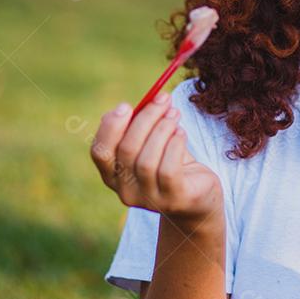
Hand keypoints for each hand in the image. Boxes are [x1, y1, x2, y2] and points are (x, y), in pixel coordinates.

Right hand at [90, 92, 221, 226]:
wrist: (199, 195)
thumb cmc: (171, 162)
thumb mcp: (153, 143)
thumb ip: (142, 127)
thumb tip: (145, 101)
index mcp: (113, 175)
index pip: (100, 152)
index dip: (110, 127)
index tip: (127, 105)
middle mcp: (125, 191)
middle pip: (126, 150)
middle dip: (146, 119)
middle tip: (163, 99)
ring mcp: (149, 199)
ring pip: (146, 160)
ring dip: (162, 129)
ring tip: (175, 114)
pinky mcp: (173, 200)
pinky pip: (168, 170)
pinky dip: (174, 146)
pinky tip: (181, 134)